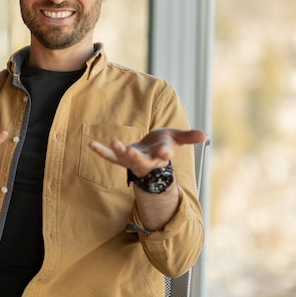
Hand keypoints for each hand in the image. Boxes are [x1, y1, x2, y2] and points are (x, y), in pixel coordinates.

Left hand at [88, 128, 205, 175]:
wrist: (150, 154)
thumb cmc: (163, 144)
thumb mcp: (176, 139)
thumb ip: (189, 137)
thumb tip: (204, 134)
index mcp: (160, 156)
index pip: (163, 155)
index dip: (164, 153)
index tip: (166, 152)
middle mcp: (145, 161)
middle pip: (141, 161)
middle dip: (136, 157)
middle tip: (131, 152)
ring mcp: (131, 160)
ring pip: (124, 159)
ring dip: (118, 152)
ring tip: (114, 143)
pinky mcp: (120, 157)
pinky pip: (109, 155)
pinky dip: (100, 151)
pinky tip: (91, 144)